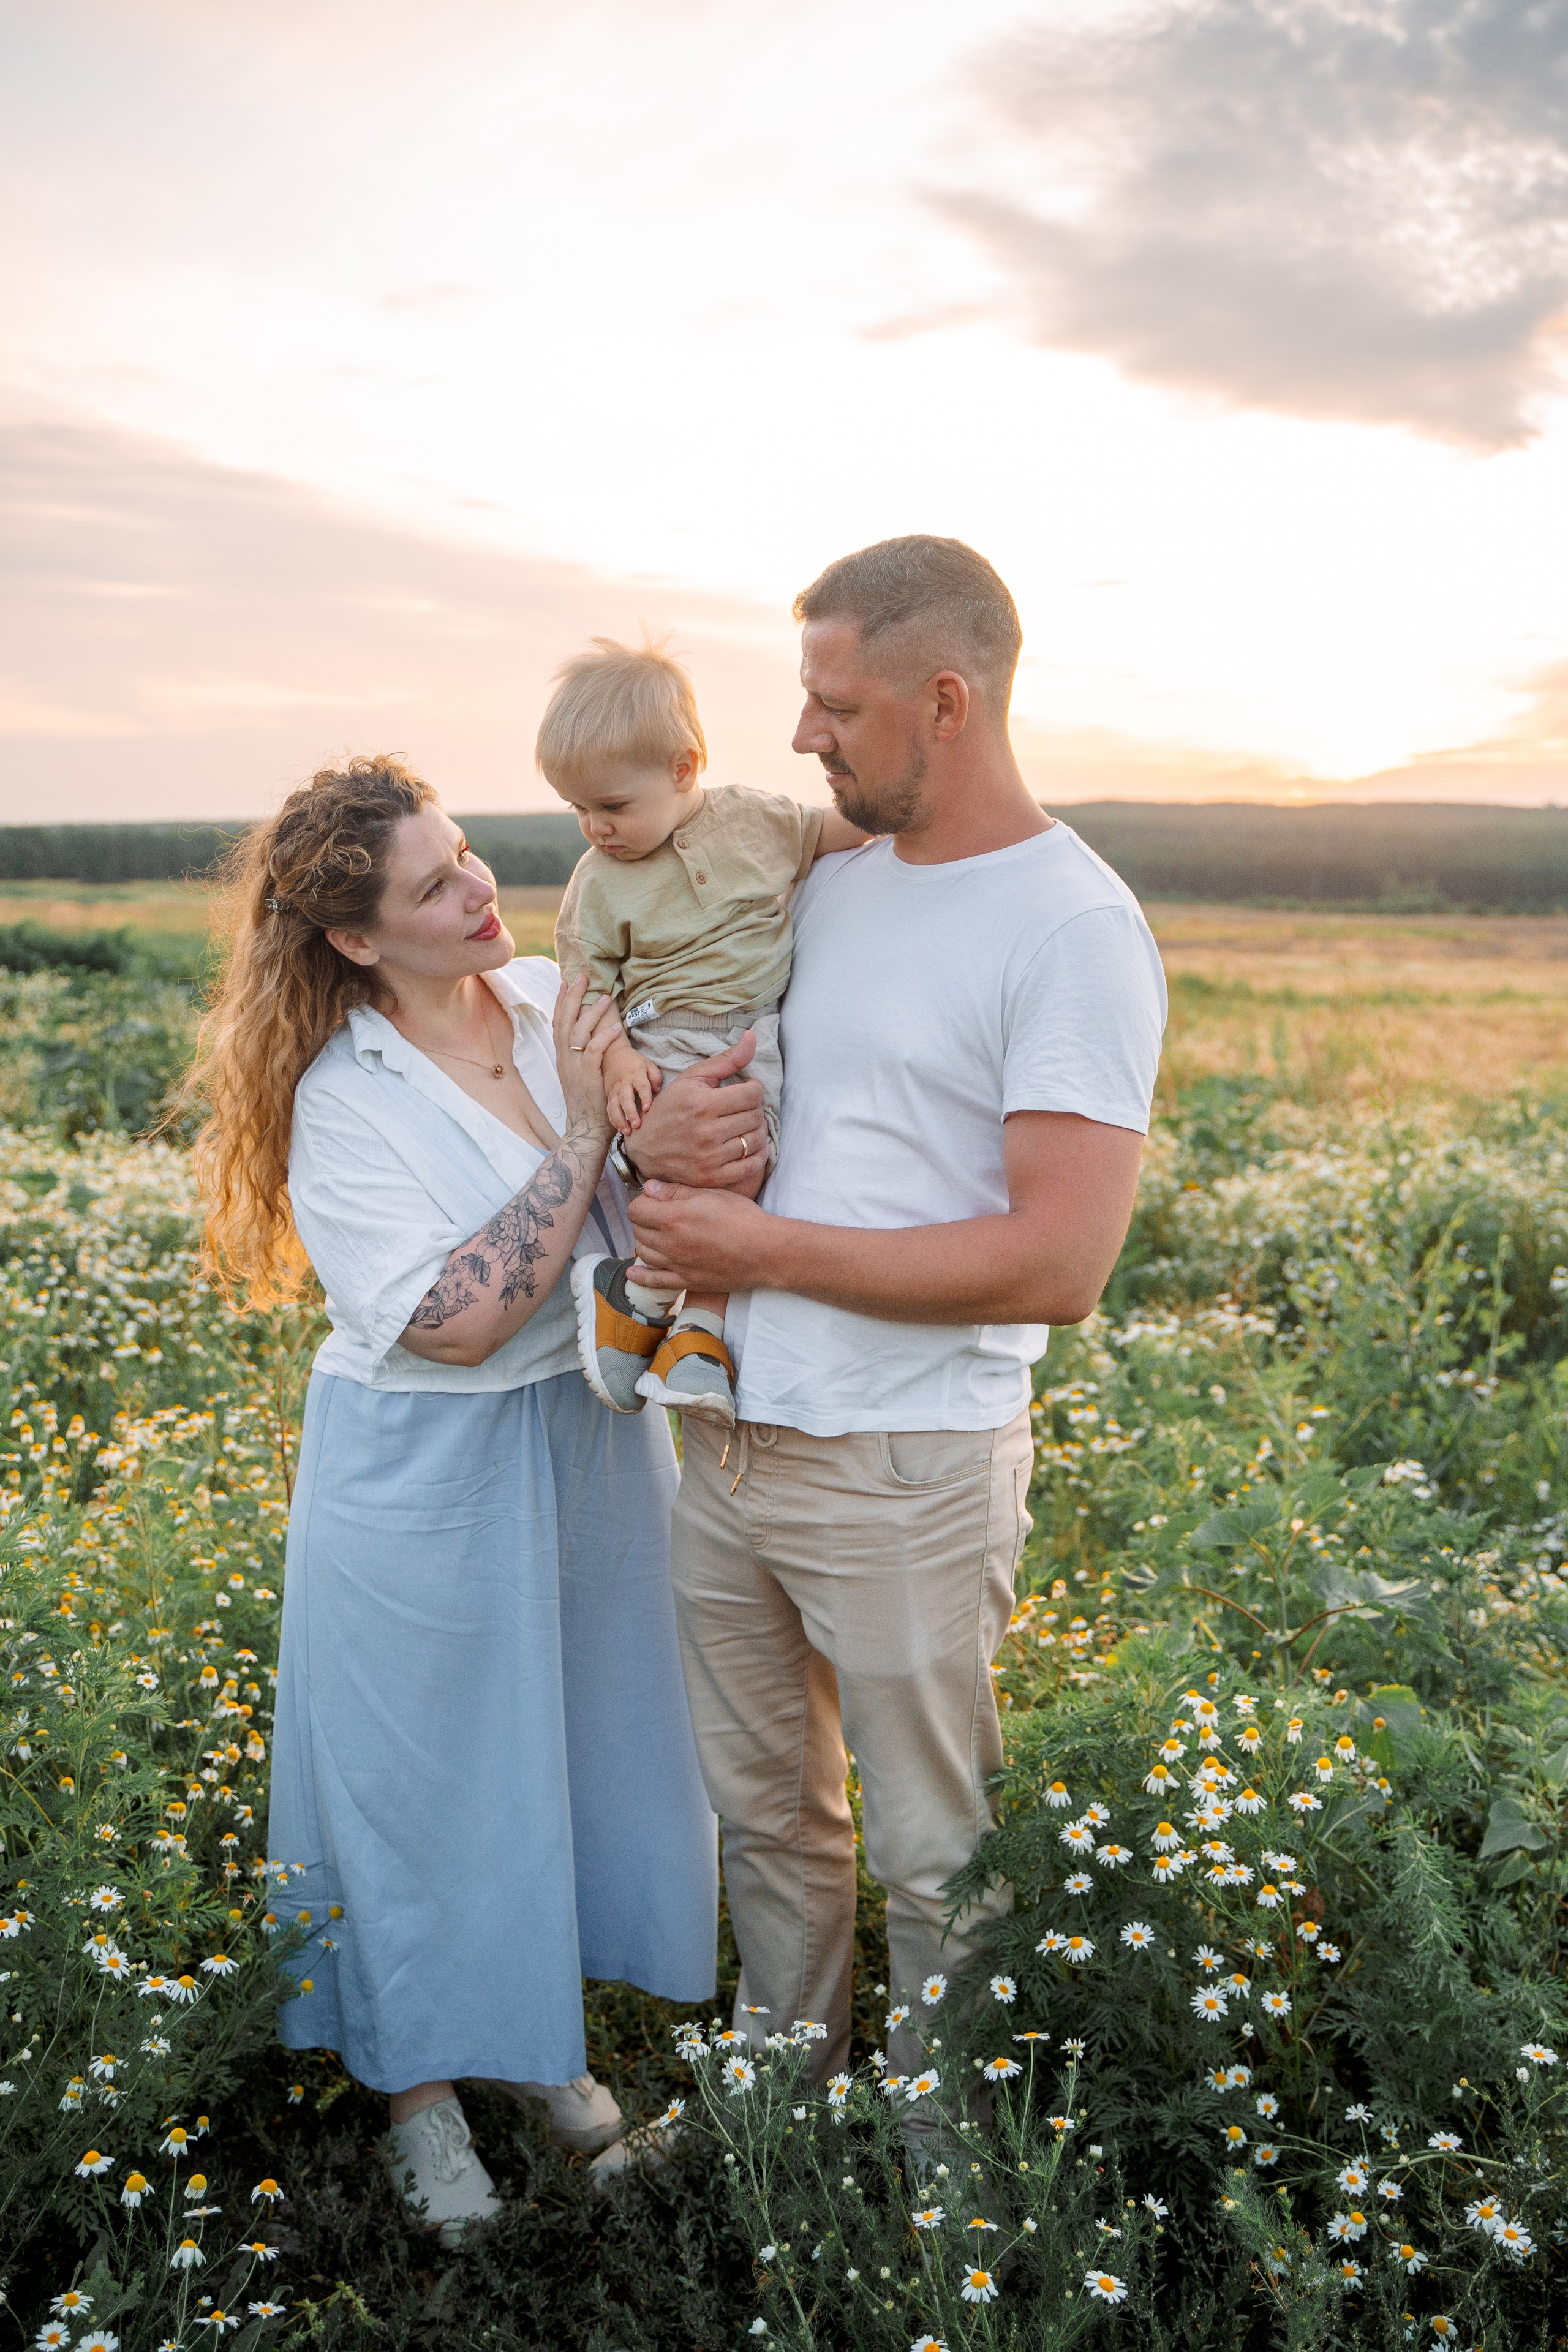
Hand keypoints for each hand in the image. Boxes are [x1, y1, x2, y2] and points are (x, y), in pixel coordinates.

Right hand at [552, 974, 620, 1139]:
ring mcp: (573, 1067)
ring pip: (578, 1032)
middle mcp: (564, 1057)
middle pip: (565, 1020)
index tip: (567, 981)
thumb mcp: (581, 1072)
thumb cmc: (590, 1099)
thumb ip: (582, 1053)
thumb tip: (588, 1034)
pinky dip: (603, 1038)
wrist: (586, 1127)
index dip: (562, 1000)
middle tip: (583, 976)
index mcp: (562, 1055)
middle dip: (573, 996)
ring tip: (605, 997)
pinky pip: (593, 1052)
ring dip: (592, 1013)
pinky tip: (614, 1027)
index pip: (559, 1021)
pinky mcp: (585, 1076)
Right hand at [601, 1034, 662, 1132]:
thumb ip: (655, 1076)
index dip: (645, 1098)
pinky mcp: (609, 1096)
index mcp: (636, 1075)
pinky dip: (614, 1120)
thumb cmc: (633, 1061)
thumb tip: (658, 1090)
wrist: (611, 1055)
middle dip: (630, 1113)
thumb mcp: (647, 1063)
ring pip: (615, 1107)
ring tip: (627, 1132)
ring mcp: (614, 1091)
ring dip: (620, 1120)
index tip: (647, 1109)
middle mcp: (624, 1084)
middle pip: (626, 1099)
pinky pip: (609, 1110)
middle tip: (637, 1125)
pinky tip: (620, 1129)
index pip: (642, 1087)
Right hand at [623, 1030, 767, 1187]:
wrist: (644, 1147)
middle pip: (756, 1116)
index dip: (754, 1089)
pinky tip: (750, 1145)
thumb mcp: (692, 1078)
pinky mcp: (712, 1177)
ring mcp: (709, 1157)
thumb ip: (726, 1060)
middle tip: (743, 1108)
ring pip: (756, 1140)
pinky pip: (751, 1165)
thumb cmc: (670, 1108)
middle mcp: (706, 1132)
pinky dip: (758, 1155)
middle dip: (755, 1109)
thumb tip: (752, 1037)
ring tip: (744, 1125)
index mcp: (702, 1103)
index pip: (753, 1094)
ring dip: (757, 1131)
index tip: (746, 1090)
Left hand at [629, 1178, 778, 1293]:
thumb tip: (649, 1188)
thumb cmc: (742, 1217)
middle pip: (638, 1230)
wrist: (765, 1251)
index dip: (642, 1201)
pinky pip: (655, 1281)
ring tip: (656, 1235)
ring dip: (645, 1242)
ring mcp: (676, 1264)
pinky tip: (633, 1273)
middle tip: (658, 1215)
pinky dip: (640, 1277)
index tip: (653, 1199)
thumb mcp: (711, 1194)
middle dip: (644, 1220)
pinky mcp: (687, 1281)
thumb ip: (676, 1191)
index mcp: (673, 1218)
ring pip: (643, 1253)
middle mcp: (670, 1243)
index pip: (636, 1209)